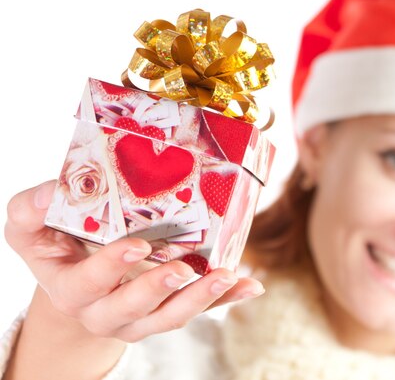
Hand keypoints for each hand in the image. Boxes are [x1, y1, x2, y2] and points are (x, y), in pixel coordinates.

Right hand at [4, 180, 264, 342]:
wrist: (76, 281)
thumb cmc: (57, 247)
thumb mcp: (30, 229)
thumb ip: (30, 210)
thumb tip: (52, 189)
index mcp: (73, 291)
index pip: (89, 284)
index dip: (111, 268)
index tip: (137, 246)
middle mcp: (107, 311)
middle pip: (133, 309)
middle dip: (158, 290)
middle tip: (183, 269)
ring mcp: (141, 317)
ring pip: (171, 316)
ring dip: (201, 298)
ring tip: (228, 276)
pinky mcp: (168, 310)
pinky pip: (200, 310)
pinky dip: (227, 299)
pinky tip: (251, 285)